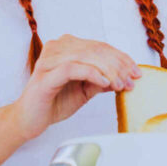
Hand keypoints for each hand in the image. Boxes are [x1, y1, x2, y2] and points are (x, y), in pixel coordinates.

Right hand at [13, 34, 140, 140]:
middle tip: (131, 80)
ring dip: (108, 70)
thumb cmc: (54, 102)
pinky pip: (73, 67)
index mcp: (67, 46)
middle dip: (118, 65)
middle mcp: (57, 47)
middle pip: (96, 49)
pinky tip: (104, 83)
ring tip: (120, 84)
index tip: (136, 72)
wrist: (30, 119)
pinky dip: (92, 74)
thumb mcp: (85, 89)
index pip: (100, 46)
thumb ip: (103, 80)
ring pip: (87, 56)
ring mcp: (50, 59)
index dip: (121, 58)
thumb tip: (127, 76)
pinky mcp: (46, 74)